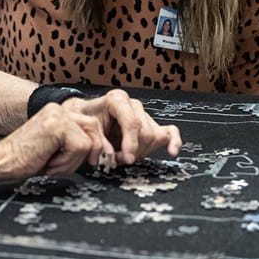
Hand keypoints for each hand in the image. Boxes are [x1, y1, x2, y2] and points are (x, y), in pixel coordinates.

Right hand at [0, 103, 114, 179]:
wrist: (1, 160)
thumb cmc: (24, 159)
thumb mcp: (55, 150)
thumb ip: (75, 145)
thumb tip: (101, 152)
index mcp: (57, 112)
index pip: (90, 124)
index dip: (93, 145)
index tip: (90, 161)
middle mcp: (58, 109)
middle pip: (94, 127)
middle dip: (91, 151)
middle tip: (73, 165)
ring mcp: (58, 115)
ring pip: (89, 141)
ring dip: (74, 161)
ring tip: (53, 165)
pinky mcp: (57, 126)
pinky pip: (81, 147)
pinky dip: (68, 162)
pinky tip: (49, 164)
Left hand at [61, 89, 181, 165]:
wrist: (85, 116)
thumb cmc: (85, 119)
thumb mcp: (85, 126)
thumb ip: (97, 140)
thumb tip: (109, 155)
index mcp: (117, 99)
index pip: (132, 122)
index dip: (131, 143)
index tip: (126, 158)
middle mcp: (133, 105)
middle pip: (145, 132)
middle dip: (132, 150)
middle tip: (116, 159)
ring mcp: (144, 115)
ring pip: (154, 137)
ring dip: (140, 152)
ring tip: (122, 155)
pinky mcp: (151, 125)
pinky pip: (170, 132)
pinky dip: (173, 142)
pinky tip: (172, 151)